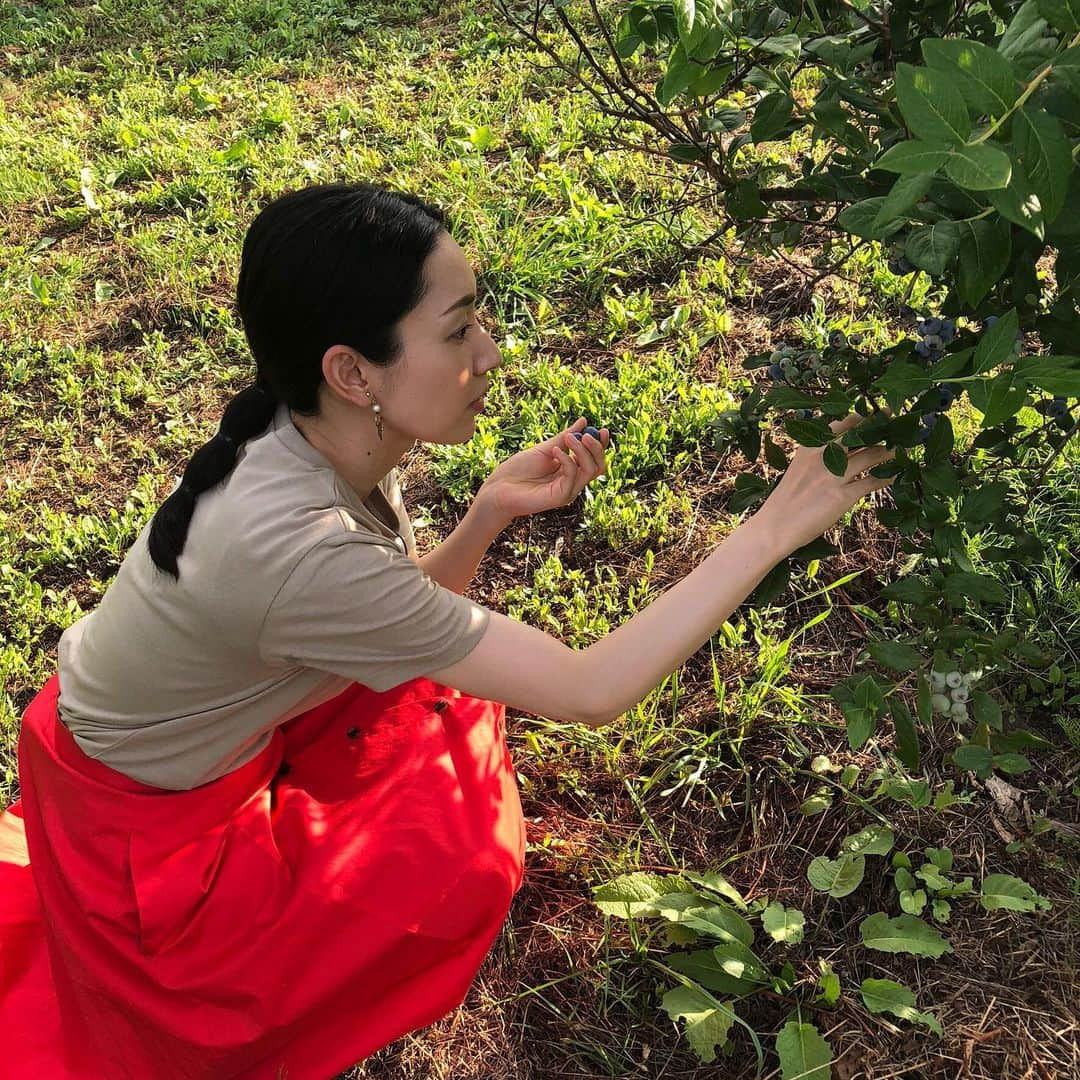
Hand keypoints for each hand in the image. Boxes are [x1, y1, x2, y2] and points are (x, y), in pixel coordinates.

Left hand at [477, 417, 609, 520]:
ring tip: (567, 439)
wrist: (498, 488)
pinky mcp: (560, 497)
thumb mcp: (544, 449)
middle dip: (596, 448)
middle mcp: (572, 481)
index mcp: (570, 470)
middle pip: (598, 466)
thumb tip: (583, 421)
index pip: (594, 459)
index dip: (601, 445)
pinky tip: (554, 452)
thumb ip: (564, 438)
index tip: (603, 429)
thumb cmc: (518, 470)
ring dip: (582, 450)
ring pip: (589, 470)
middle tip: (586, 434)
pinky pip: (572, 476)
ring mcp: (567, 490)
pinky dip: (567, 460)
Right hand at [752, 411, 895, 556]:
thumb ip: (818, 456)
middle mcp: (823, 457)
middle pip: (859, 435)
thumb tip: (843, 450)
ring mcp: (833, 476)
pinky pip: (871, 482)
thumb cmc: (786, 500)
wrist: (776, 526)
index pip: (841, 424)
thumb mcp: (798, 468)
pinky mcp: (842, 496)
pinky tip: (895, 476)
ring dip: (889, 451)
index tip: (876, 412)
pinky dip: (886, 477)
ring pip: (870, 456)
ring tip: (900, 449)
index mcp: (810, 447)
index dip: (861, 417)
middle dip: (880, 427)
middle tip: (895, 423)